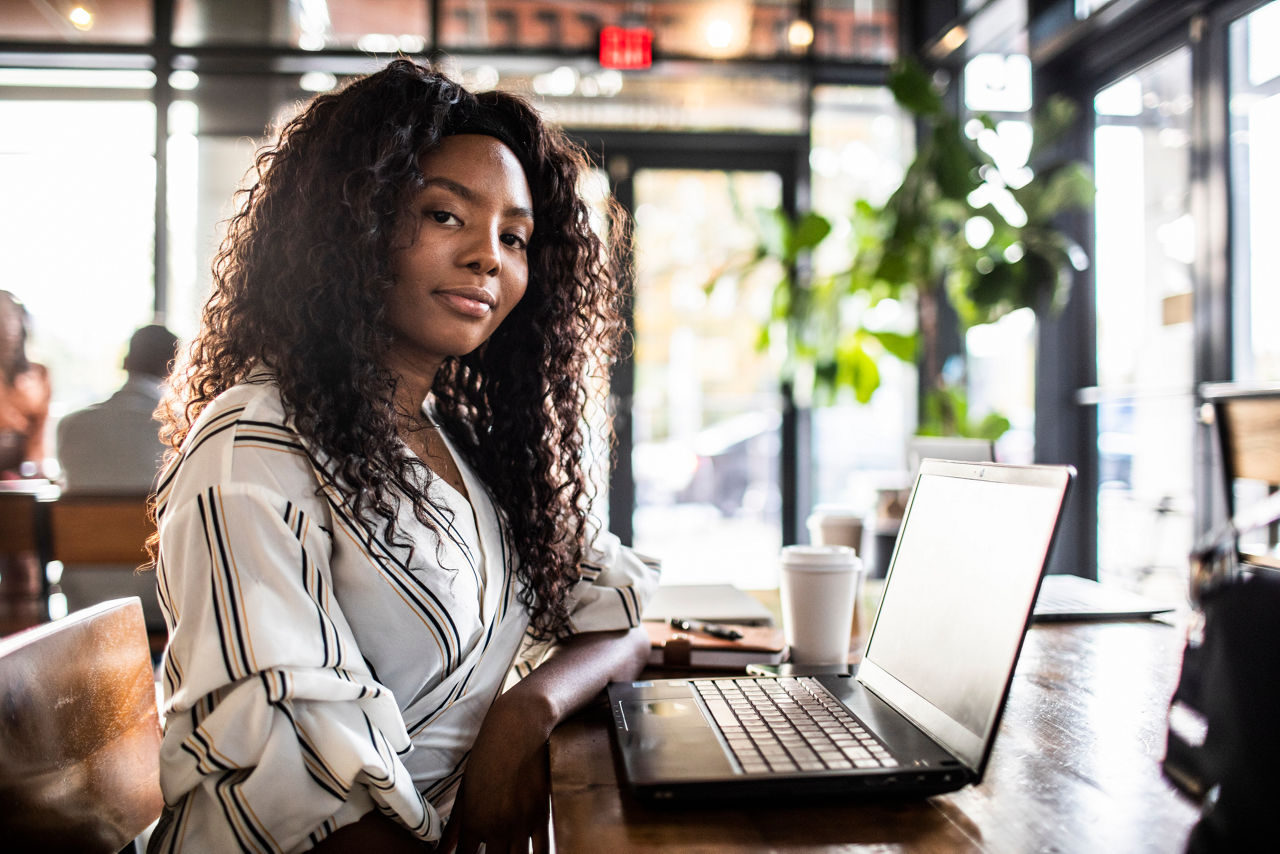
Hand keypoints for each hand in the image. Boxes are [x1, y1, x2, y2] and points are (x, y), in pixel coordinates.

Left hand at [441, 689, 553, 853]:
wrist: (518, 730)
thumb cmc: (488, 756)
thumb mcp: (465, 789)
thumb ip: (454, 825)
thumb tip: (442, 851)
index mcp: (474, 822)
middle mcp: (496, 828)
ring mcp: (520, 824)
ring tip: (508, 853)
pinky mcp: (542, 816)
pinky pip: (542, 851)